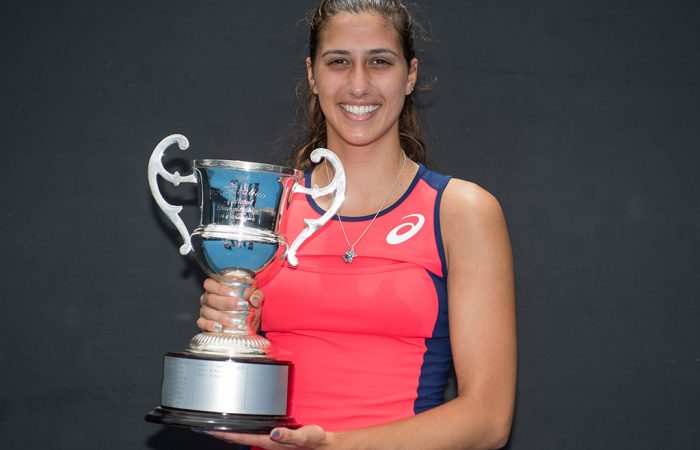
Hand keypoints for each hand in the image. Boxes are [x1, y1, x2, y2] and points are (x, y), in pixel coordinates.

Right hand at [197, 278, 263, 332]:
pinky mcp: (204, 324)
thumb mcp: (254, 300)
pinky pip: (202, 323)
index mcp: (216, 289)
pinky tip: (218, 327)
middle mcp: (208, 299)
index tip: (234, 293)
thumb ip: (257, 295)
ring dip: (220, 316)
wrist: (246, 325)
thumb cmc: (247, 308)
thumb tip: (254, 299)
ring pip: (206, 311)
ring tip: (233, 321)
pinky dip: (209, 325)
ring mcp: (205, 311)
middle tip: (240, 306)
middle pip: (210, 298)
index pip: (210, 284)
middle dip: (226, 303)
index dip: (219, 288)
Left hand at [207, 425, 334, 449]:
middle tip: (204, 425)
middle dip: (221, 433)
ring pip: (244, 436)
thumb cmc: (315, 441)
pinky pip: (252, 434)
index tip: (207, 428)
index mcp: (270, 442)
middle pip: (238, 438)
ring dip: (230, 432)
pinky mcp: (273, 438)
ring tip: (216, 424)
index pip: (241, 437)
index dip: (224, 434)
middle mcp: (266, 442)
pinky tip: (239, 424)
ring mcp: (269, 441)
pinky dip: (242, 430)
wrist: (325, 446)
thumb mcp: (306, 435)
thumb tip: (274, 433)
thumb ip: (290, 435)